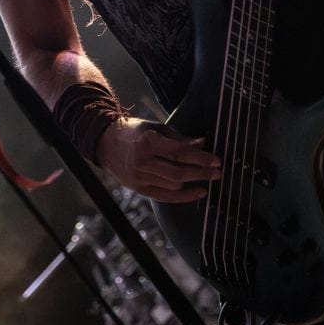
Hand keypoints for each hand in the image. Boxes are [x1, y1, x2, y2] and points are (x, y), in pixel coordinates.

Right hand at [95, 117, 221, 202]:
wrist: (105, 144)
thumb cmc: (134, 132)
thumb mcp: (155, 128)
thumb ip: (178, 138)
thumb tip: (202, 143)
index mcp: (147, 141)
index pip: (179, 153)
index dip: (200, 158)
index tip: (216, 160)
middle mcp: (143, 161)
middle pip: (178, 171)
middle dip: (201, 173)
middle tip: (218, 173)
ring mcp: (139, 177)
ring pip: (173, 184)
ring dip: (194, 182)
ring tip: (208, 179)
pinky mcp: (138, 189)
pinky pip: (165, 196)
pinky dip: (183, 196)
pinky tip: (197, 192)